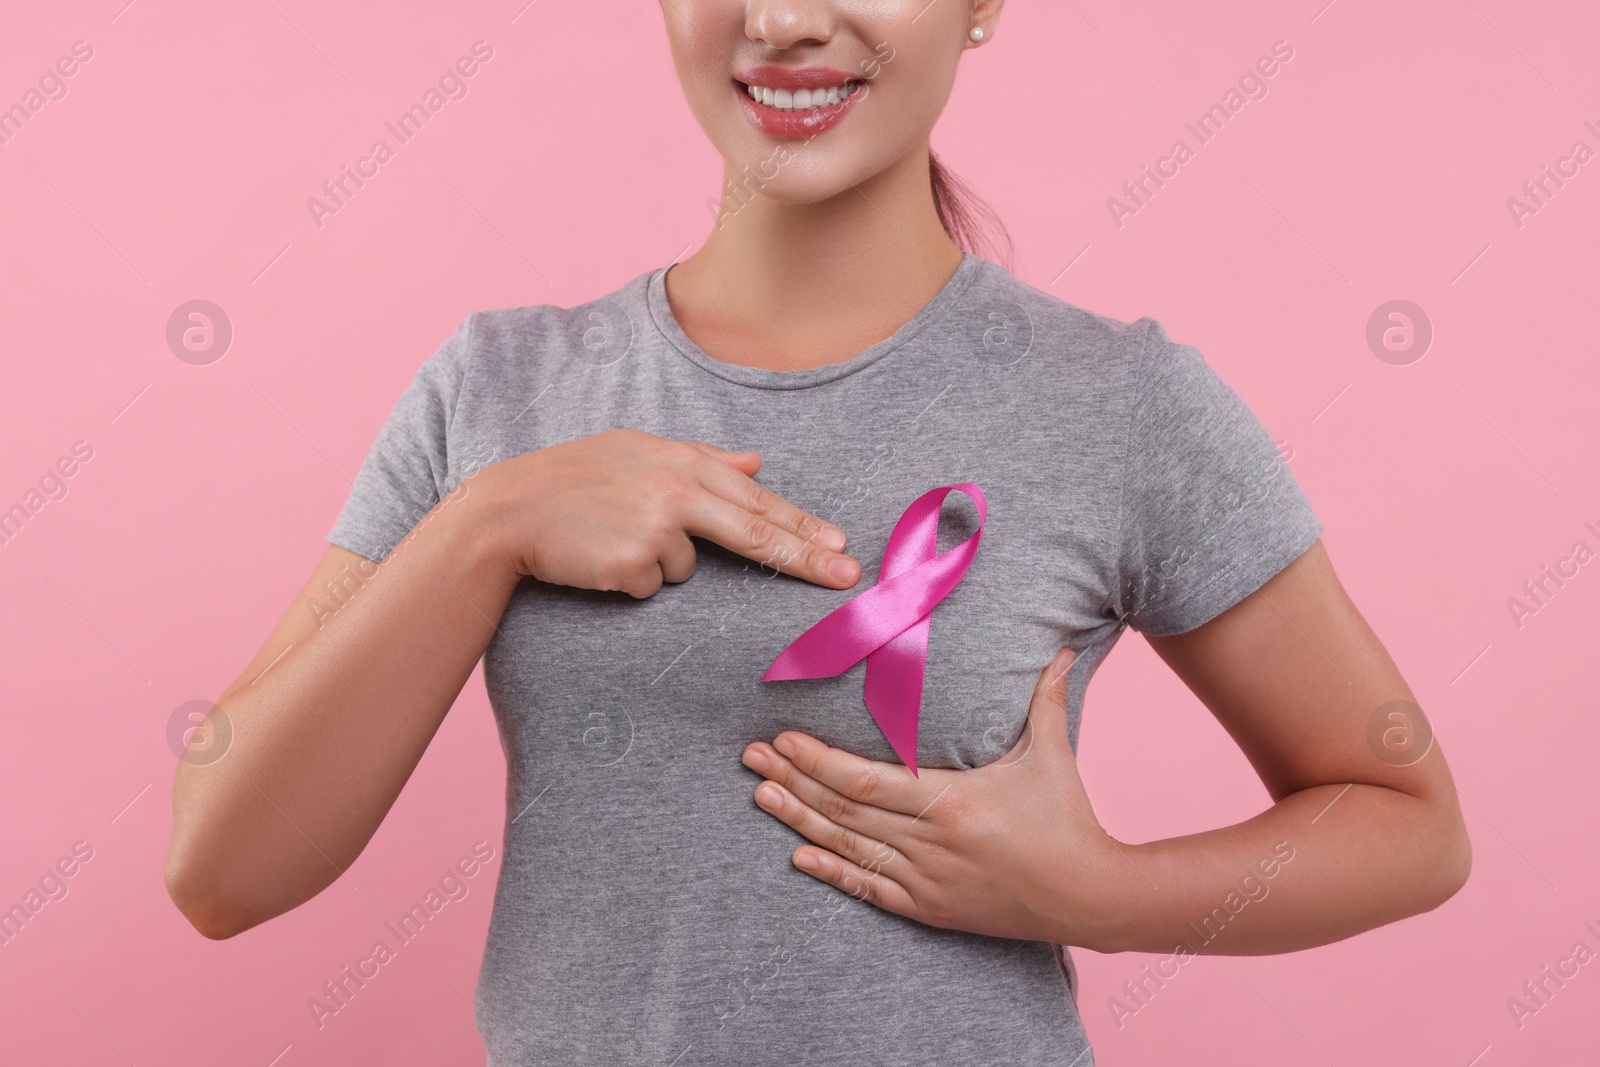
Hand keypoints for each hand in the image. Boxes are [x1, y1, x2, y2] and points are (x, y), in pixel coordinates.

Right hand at [470, 428, 860, 597]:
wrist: (508, 510)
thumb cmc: (573, 479)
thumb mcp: (637, 451)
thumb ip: (702, 458)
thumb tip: (756, 463)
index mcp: (682, 461)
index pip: (756, 499)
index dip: (803, 525)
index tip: (841, 545)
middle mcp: (676, 490)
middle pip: (757, 532)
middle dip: (807, 557)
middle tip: (848, 577)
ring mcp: (656, 527)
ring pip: (688, 568)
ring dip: (658, 562)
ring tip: (614, 537)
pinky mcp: (633, 563)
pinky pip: (652, 587)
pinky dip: (629, 580)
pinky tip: (600, 556)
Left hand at [740, 646, 1137, 950]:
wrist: (1091, 898)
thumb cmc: (1068, 820)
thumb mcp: (1052, 755)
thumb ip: (1046, 698)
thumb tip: (1061, 647)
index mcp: (952, 803)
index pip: (866, 781)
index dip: (819, 761)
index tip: (784, 739)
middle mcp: (930, 844)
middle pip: (844, 811)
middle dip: (793, 781)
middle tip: (752, 757)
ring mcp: (927, 881)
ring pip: (848, 848)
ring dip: (799, 821)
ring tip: (761, 795)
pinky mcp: (930, 909)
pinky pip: (870, 889)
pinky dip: (833, 872)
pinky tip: (799, 855)